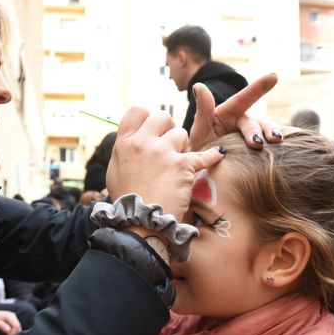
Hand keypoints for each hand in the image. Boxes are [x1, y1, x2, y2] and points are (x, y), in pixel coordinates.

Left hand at [0, 309, 21, 334]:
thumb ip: (1, 326)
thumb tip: (9, 331)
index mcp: (9, 316)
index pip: (16, 326)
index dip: (13, 333)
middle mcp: (13, 316)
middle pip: (18, 327)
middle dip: (14, 334)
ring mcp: (13, 318)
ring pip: (18, 328)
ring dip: (14, 334)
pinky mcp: (12, 321)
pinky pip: (15, 328)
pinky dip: (13, 332)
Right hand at [107, 107, 224, 220]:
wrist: (141, 223)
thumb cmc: (128, 202)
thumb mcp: (115, 173)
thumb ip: (125, 153)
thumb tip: (132, 143)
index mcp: (124, 143)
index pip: (137, 111)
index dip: (148, 117)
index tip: (153, 129)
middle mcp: (142, 143)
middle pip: (162, 116)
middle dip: (169, 128)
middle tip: (171, 144)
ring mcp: (162, 152)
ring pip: (181, 133)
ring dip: (184, 146)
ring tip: (181, 161)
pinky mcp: (182, 165)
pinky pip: (203, 154)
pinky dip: (212, 156)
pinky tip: (218, 155)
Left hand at [189, 74, 279, 150]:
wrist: (208, 167)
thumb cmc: (203, 145)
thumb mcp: (200, 128)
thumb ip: (203, 109)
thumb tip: (198, 85)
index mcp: (231, 112)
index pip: (244, 98)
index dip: (259, 87)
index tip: (273, 76)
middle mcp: (245, 121)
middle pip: (254, 122)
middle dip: (256, 131)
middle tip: (257, 143)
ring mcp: (255, 135)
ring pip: (266, 131)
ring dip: (271, 135)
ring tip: (274, 142)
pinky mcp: (261, 149)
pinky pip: (272, 145)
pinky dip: (278, 146)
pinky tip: (283, 148)